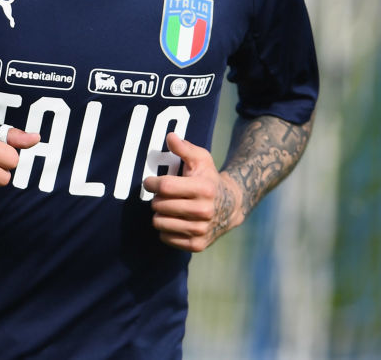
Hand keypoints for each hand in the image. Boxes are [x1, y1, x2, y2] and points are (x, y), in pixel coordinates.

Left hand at [143, 132, 242, 251]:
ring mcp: (200, 230)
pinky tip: (175, 220)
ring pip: (159, 222)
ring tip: (168, 207)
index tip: (149, 181)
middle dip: (156, 198)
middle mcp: (204, 211)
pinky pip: (165, 237)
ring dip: (159, 214)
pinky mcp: (197, 245)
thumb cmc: (209, 179)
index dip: (152, 183)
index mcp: (204, 188)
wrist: (231, 206)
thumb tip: (170, 137)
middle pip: (159, 205)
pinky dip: (166, 229)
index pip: (165, 186)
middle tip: (162, 195)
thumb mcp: (201, 160)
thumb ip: (185, 148)